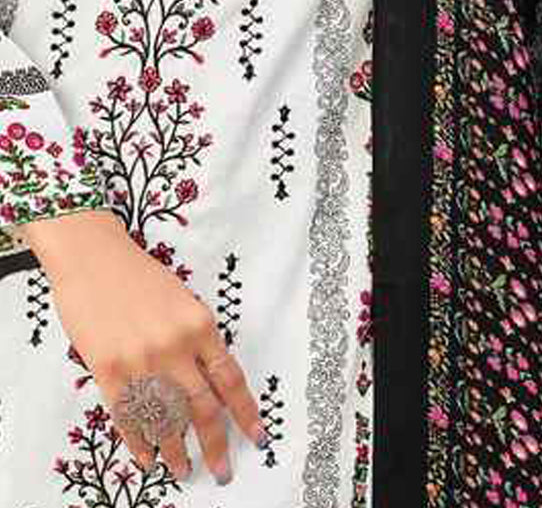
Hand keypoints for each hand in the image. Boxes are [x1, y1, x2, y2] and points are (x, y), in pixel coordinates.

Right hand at [23, 211, 265, 485]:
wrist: (95, 259)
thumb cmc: (142, 277)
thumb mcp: (184, 302)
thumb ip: (198, 340)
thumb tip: (210, 381)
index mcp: (202, 326)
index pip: (231, 378)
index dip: (247, 412)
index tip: (258, 437)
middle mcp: (176, 347)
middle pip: (204, 407)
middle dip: (217, 444)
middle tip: (223, 471)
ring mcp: (141, 361)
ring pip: (166, 419)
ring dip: (178, 450)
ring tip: (185, 470)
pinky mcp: (108, 370)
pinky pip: (129, 416)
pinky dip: (139, 442)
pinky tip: (148, 459)